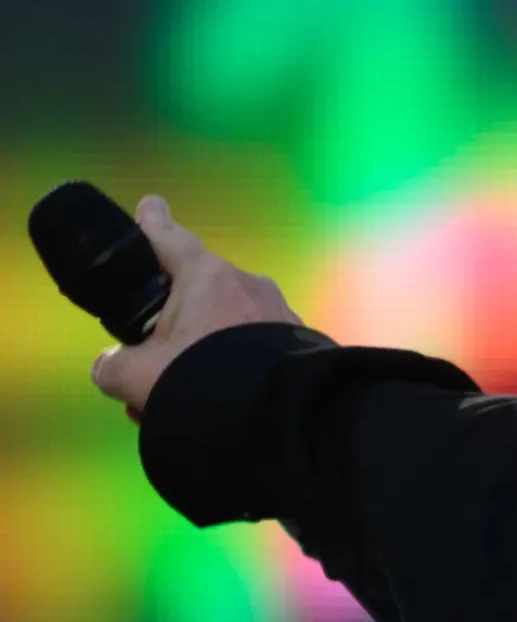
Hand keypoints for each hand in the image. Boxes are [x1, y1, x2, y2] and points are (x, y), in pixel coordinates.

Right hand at [90, 196, 301, 414]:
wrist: (276, 416)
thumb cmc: (201, 380)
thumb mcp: (137, 376)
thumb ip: (113, 366)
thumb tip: (111, 366)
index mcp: (207, 277)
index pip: (171, 239)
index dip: (153, 225)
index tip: (150, 206)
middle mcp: (248, 285)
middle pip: (197, 296)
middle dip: (173, 332)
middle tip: (155, 371)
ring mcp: (280, 312)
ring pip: (226, 327)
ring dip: (202, 356)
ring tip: (187, 400)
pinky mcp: (301, 342)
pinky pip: (255, 347)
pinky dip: (235, 368)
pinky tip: (225, 405)